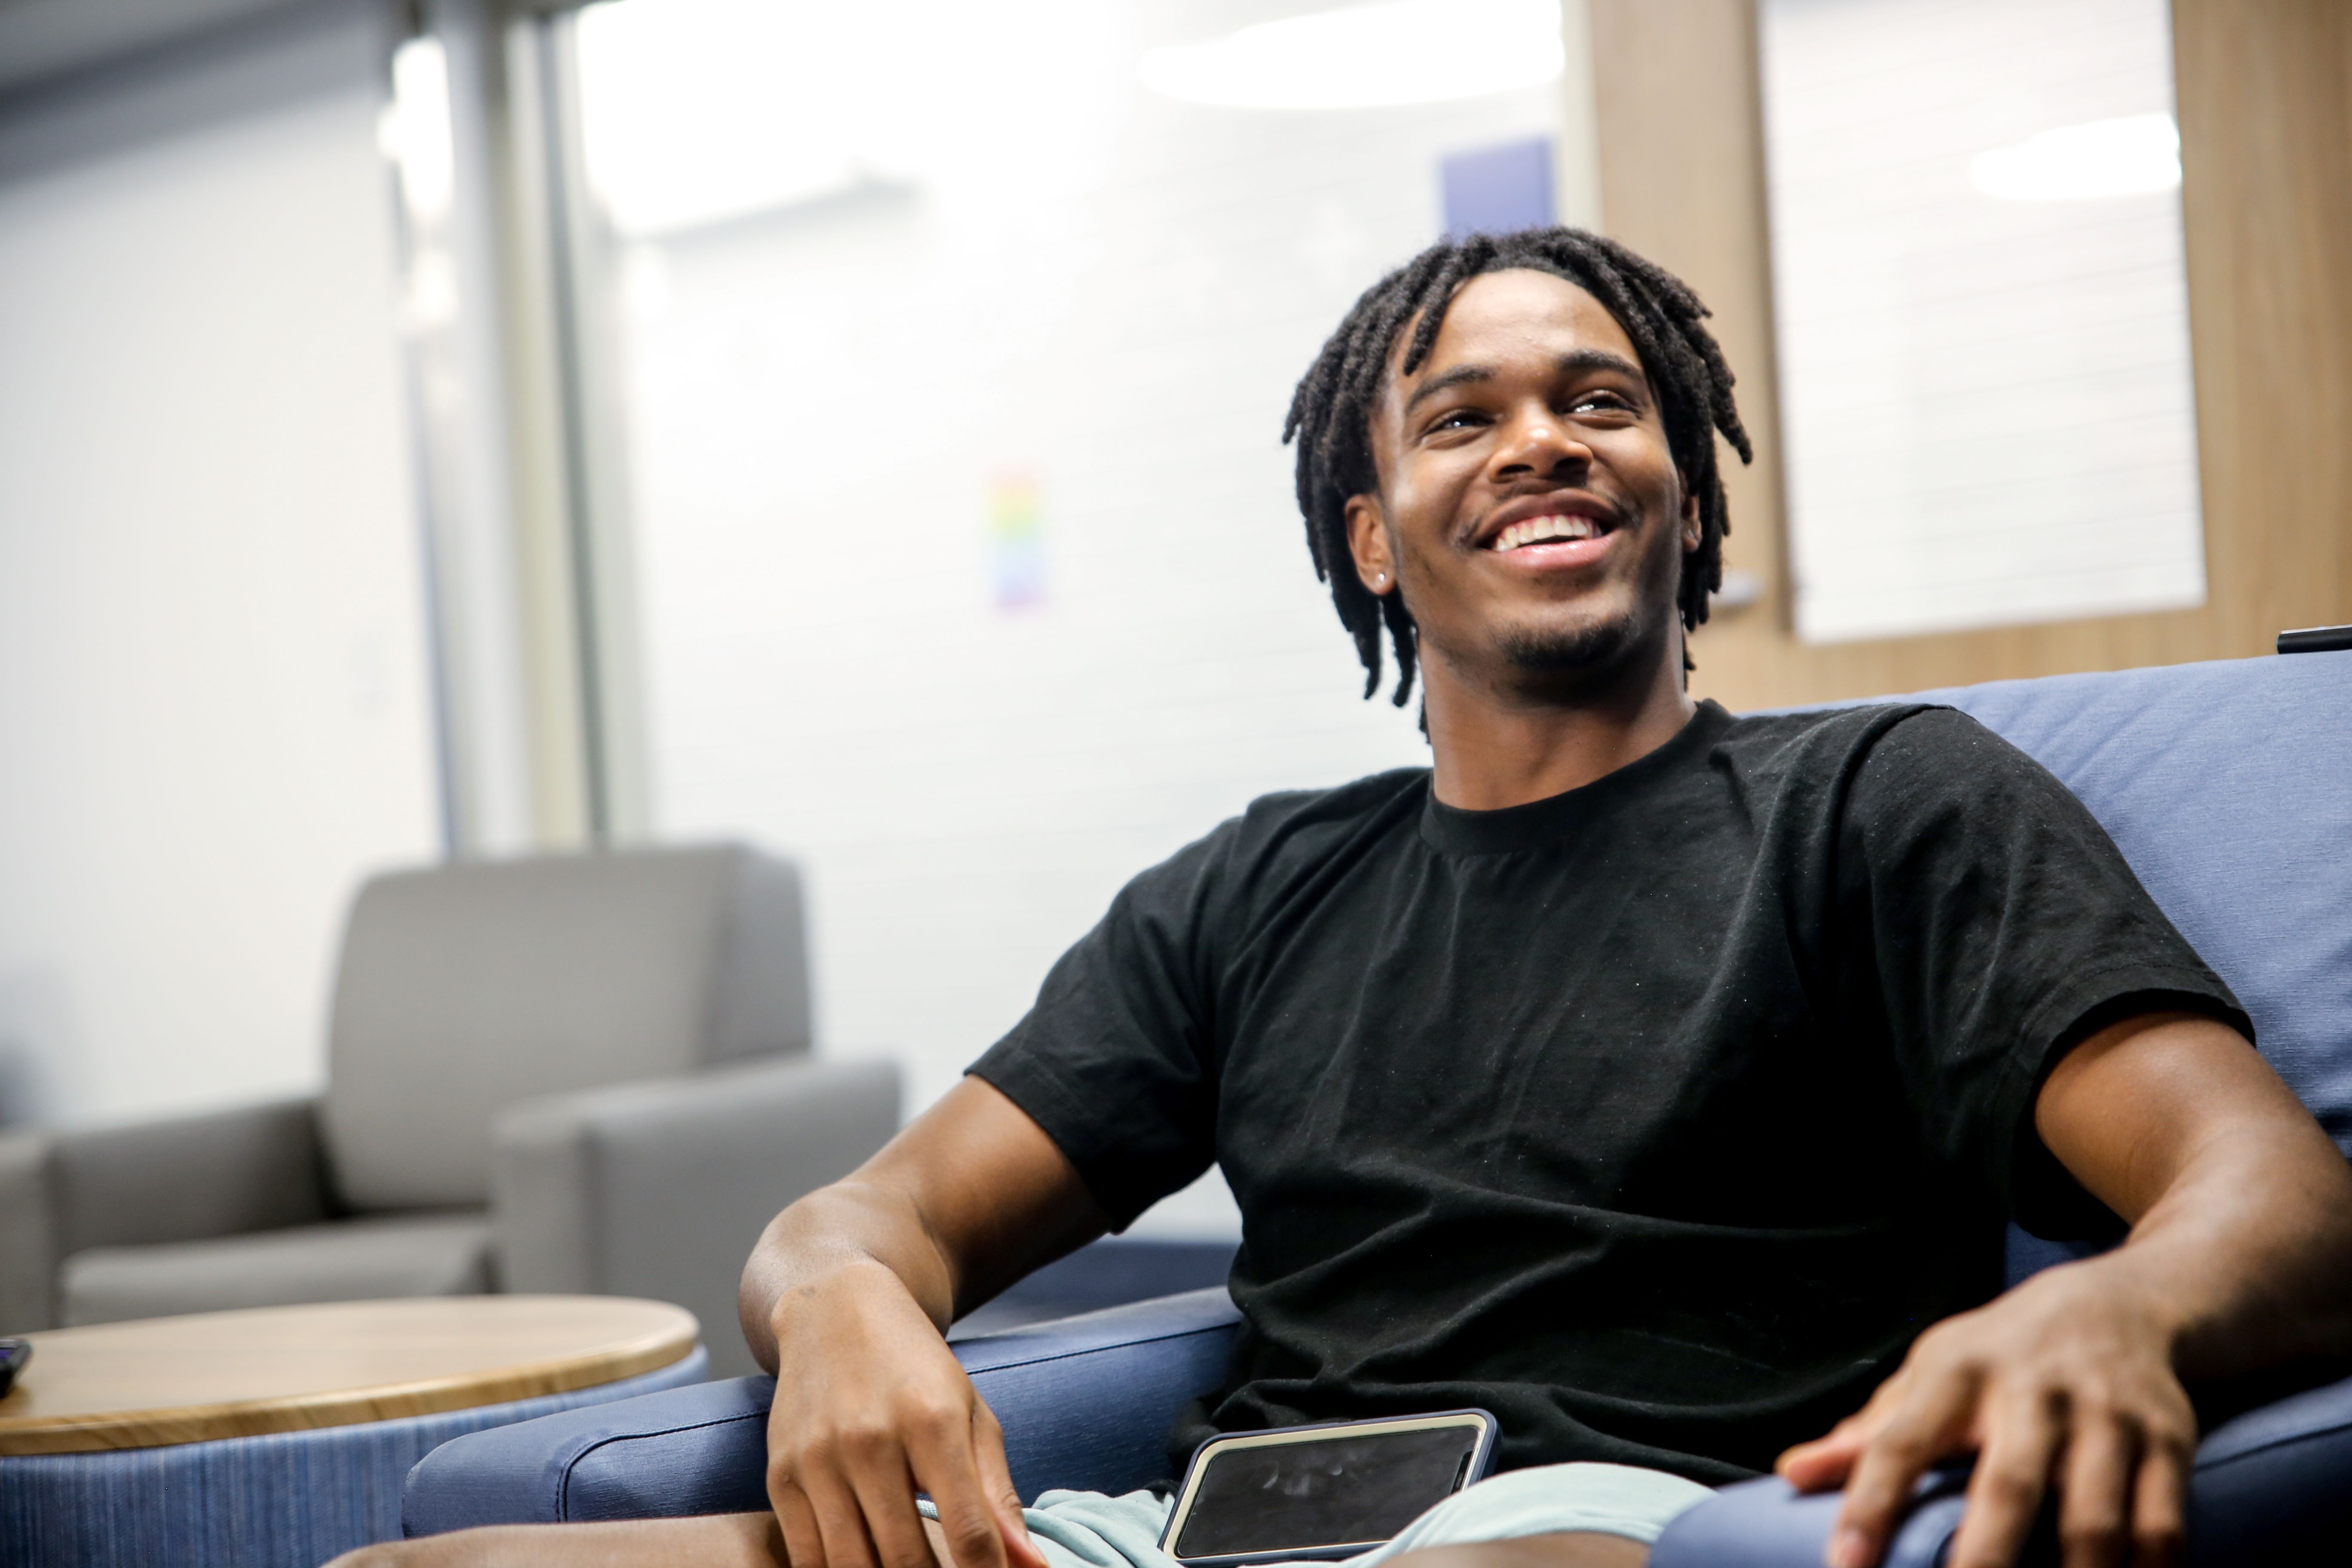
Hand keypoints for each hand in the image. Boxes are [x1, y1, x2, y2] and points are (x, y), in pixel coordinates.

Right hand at [766, 1258, 1047, 1567]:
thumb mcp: (971, 1416)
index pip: (970, 1532)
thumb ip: (1000, 1496)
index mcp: (933, 1421)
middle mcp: (871, 1441)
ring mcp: (820, 1461)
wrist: (835, 1312)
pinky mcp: (782, 1477)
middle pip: (908, 1561)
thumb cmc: (916, 1370)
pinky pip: (808, 1559)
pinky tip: (866, 1563)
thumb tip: (1032, 1567)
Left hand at [1775, 1261, 2193, 1567]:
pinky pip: (2162, 1526)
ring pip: (2095, 1518)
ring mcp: (2106, 1416)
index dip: (1869, 1503)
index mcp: (1957, 1373)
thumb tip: (1790, 1472)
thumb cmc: (2001, 1354)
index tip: (1843, 1564)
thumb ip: (1867, 1429)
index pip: (1900, 1441)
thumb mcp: (1930, 1371)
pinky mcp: (2167, 1439)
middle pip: (2008, 1487)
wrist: (2119, 1303)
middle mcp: (2033, 1392)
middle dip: (1984, 1559)